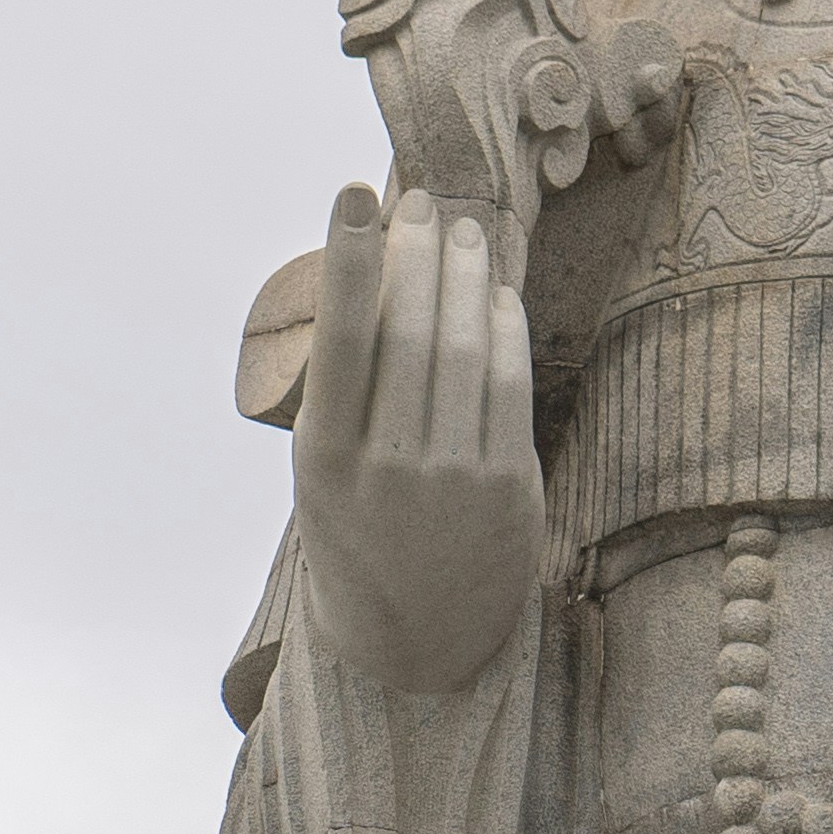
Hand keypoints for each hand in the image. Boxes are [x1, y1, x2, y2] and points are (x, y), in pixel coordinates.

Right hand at [288, 183, 544, 691]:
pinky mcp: (508, 487)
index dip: (353, 259)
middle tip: (424, 202)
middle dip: (420, 252)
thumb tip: (382, 279)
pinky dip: (505, 327)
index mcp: (322, 459)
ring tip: (464, 234)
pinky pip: (510, 385)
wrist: (416, 640)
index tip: (358, 193)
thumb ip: (348, 394)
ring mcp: (451, 478)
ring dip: (466, 277)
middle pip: (412, 330)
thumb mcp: (325, 473)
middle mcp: (386, 466)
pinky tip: (498, 292)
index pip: (341, 339)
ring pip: (466, 348)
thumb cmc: (361, 530)